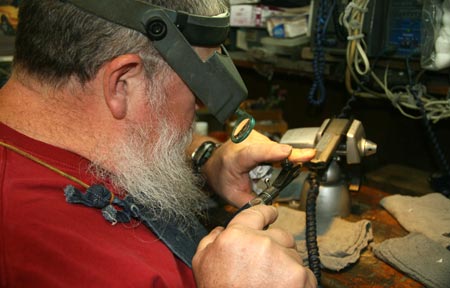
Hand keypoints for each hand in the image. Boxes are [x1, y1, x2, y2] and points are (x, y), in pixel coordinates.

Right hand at [192, 205, 316, 287]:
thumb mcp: (202, 264)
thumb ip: (211, 241)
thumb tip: (220, 231)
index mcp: (236, 237)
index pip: (257, 213)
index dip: (266, 213)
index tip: (271, 213)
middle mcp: (261, 243)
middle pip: (279, 234)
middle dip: (276, 246)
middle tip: (265, 266)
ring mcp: (282, 258)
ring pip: (292, 254)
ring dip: (286, 264)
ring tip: (271, 282)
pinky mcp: (299, 276)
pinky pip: (305, 272)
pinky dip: (298, 281)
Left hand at [203, 130, 314, 206]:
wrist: (213, 162)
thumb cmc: (222, 177)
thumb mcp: (233, 196)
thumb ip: (252, 203)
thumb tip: (269, 208)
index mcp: (235, 158)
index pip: (254, 153)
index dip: (272, 152)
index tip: (288, 152)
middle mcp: (243, 142)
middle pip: (272, 149)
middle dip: (289, 156)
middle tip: (309, 156)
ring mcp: (250, 135)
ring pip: (275, 146)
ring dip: (280, 157)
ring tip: (272, 167)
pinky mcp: (257, 134)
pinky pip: (274, 144)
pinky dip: (278, 153)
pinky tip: (274, 159)